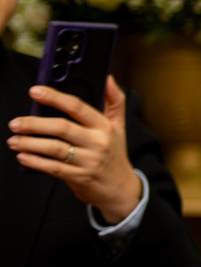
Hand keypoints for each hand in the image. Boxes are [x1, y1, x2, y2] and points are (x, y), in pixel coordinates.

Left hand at [12, 78, 143, 223]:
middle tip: (16, 123)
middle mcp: (98, 143)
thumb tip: (108, 78)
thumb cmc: (115, 154)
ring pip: (54, 148)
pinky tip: (23, 156)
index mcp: (104, 127)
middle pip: (61, 128)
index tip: (35, 91)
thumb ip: (114, 100)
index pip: (78, 107)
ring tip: (14, 140)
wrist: (120, 188)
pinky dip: (35, 162)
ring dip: (29, 144)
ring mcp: (89, 161)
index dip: (54, 97)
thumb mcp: (119, 126)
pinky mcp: (79, 177)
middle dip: (34, 124)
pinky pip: (53, 167)